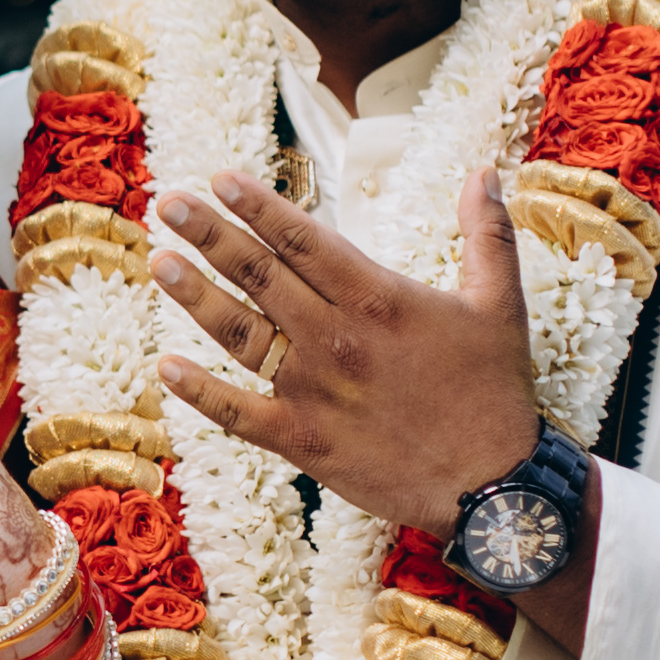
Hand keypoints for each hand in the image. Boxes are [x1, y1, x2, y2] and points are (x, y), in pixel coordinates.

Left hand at [152, 165, 539, 539]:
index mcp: (379, 299)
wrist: (494, 487)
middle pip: (261, 276)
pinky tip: (165, 367)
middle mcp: (337, 339)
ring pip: (242, 334)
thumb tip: (485, 171)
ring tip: (159, 261)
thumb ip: (487, 234)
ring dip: (195, 297)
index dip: (259, 207)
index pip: (305, 240)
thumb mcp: (501, 304)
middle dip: (211, 235)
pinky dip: (200, 392)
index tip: (219, 178)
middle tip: (169, 203)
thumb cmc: (495, 392)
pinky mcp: (303, 441)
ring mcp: (314, 392)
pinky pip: (239, 414)